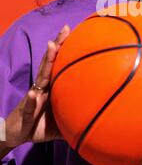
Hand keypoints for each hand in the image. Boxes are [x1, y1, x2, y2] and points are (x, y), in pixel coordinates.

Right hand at [4, 24, 70, 147]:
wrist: (17, 135)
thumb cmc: (41, 124)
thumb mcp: (63, 121)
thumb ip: (78, 117)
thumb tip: (100, 120)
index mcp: (51, 87)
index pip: (59, 64)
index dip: (65, 49)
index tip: (75, 33)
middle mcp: (42, 87)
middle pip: (50, 62)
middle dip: (57, 45)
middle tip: (66, 29)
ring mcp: (34, 97)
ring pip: (41, 76)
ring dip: (46, 61)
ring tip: (51, 46)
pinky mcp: (26, 111)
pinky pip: (30, 105)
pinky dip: (32, 99)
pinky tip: (34, 94)